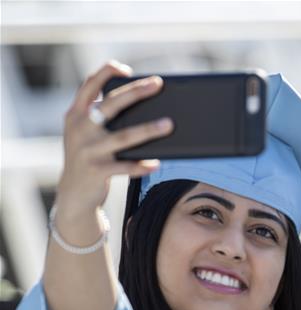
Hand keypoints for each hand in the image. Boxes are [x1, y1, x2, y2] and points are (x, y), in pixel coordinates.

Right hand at [54, 60, 173, 220]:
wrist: (74, 192)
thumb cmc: (90, 156)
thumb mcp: (86, 133)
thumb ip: (101, 117)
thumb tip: (142, 103)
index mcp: (76, 114)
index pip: (89, 85)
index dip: (106, 72)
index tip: (126, 69)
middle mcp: (80, 129)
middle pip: (111, 105)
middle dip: (136, 92)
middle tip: (158, 84)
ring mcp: (88, 150)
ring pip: (123, 136)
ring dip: (148, 130)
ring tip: (169, 124)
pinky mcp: (97, 170)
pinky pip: (125, 167)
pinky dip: (141, 165)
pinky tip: (156, 163)